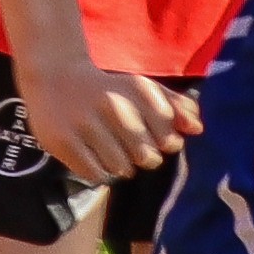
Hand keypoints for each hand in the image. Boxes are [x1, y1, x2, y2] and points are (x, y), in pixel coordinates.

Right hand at [8, 49, 193, 189]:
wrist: (54, 79)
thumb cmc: (108, 90)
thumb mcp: (141, 90)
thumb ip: (174, 106)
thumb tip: (198, 129)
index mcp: (136, 90)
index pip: (169, 138)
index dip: (164, 143)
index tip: (152, 134)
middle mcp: (112, 104)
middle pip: (147, 158)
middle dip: (143, 158)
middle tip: (129, 144)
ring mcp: (85, 124)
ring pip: (121, 169)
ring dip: (119, 165)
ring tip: (108, 147)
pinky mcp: (63, 142)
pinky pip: (96, 174)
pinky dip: (97, 170)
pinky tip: (90, 152)